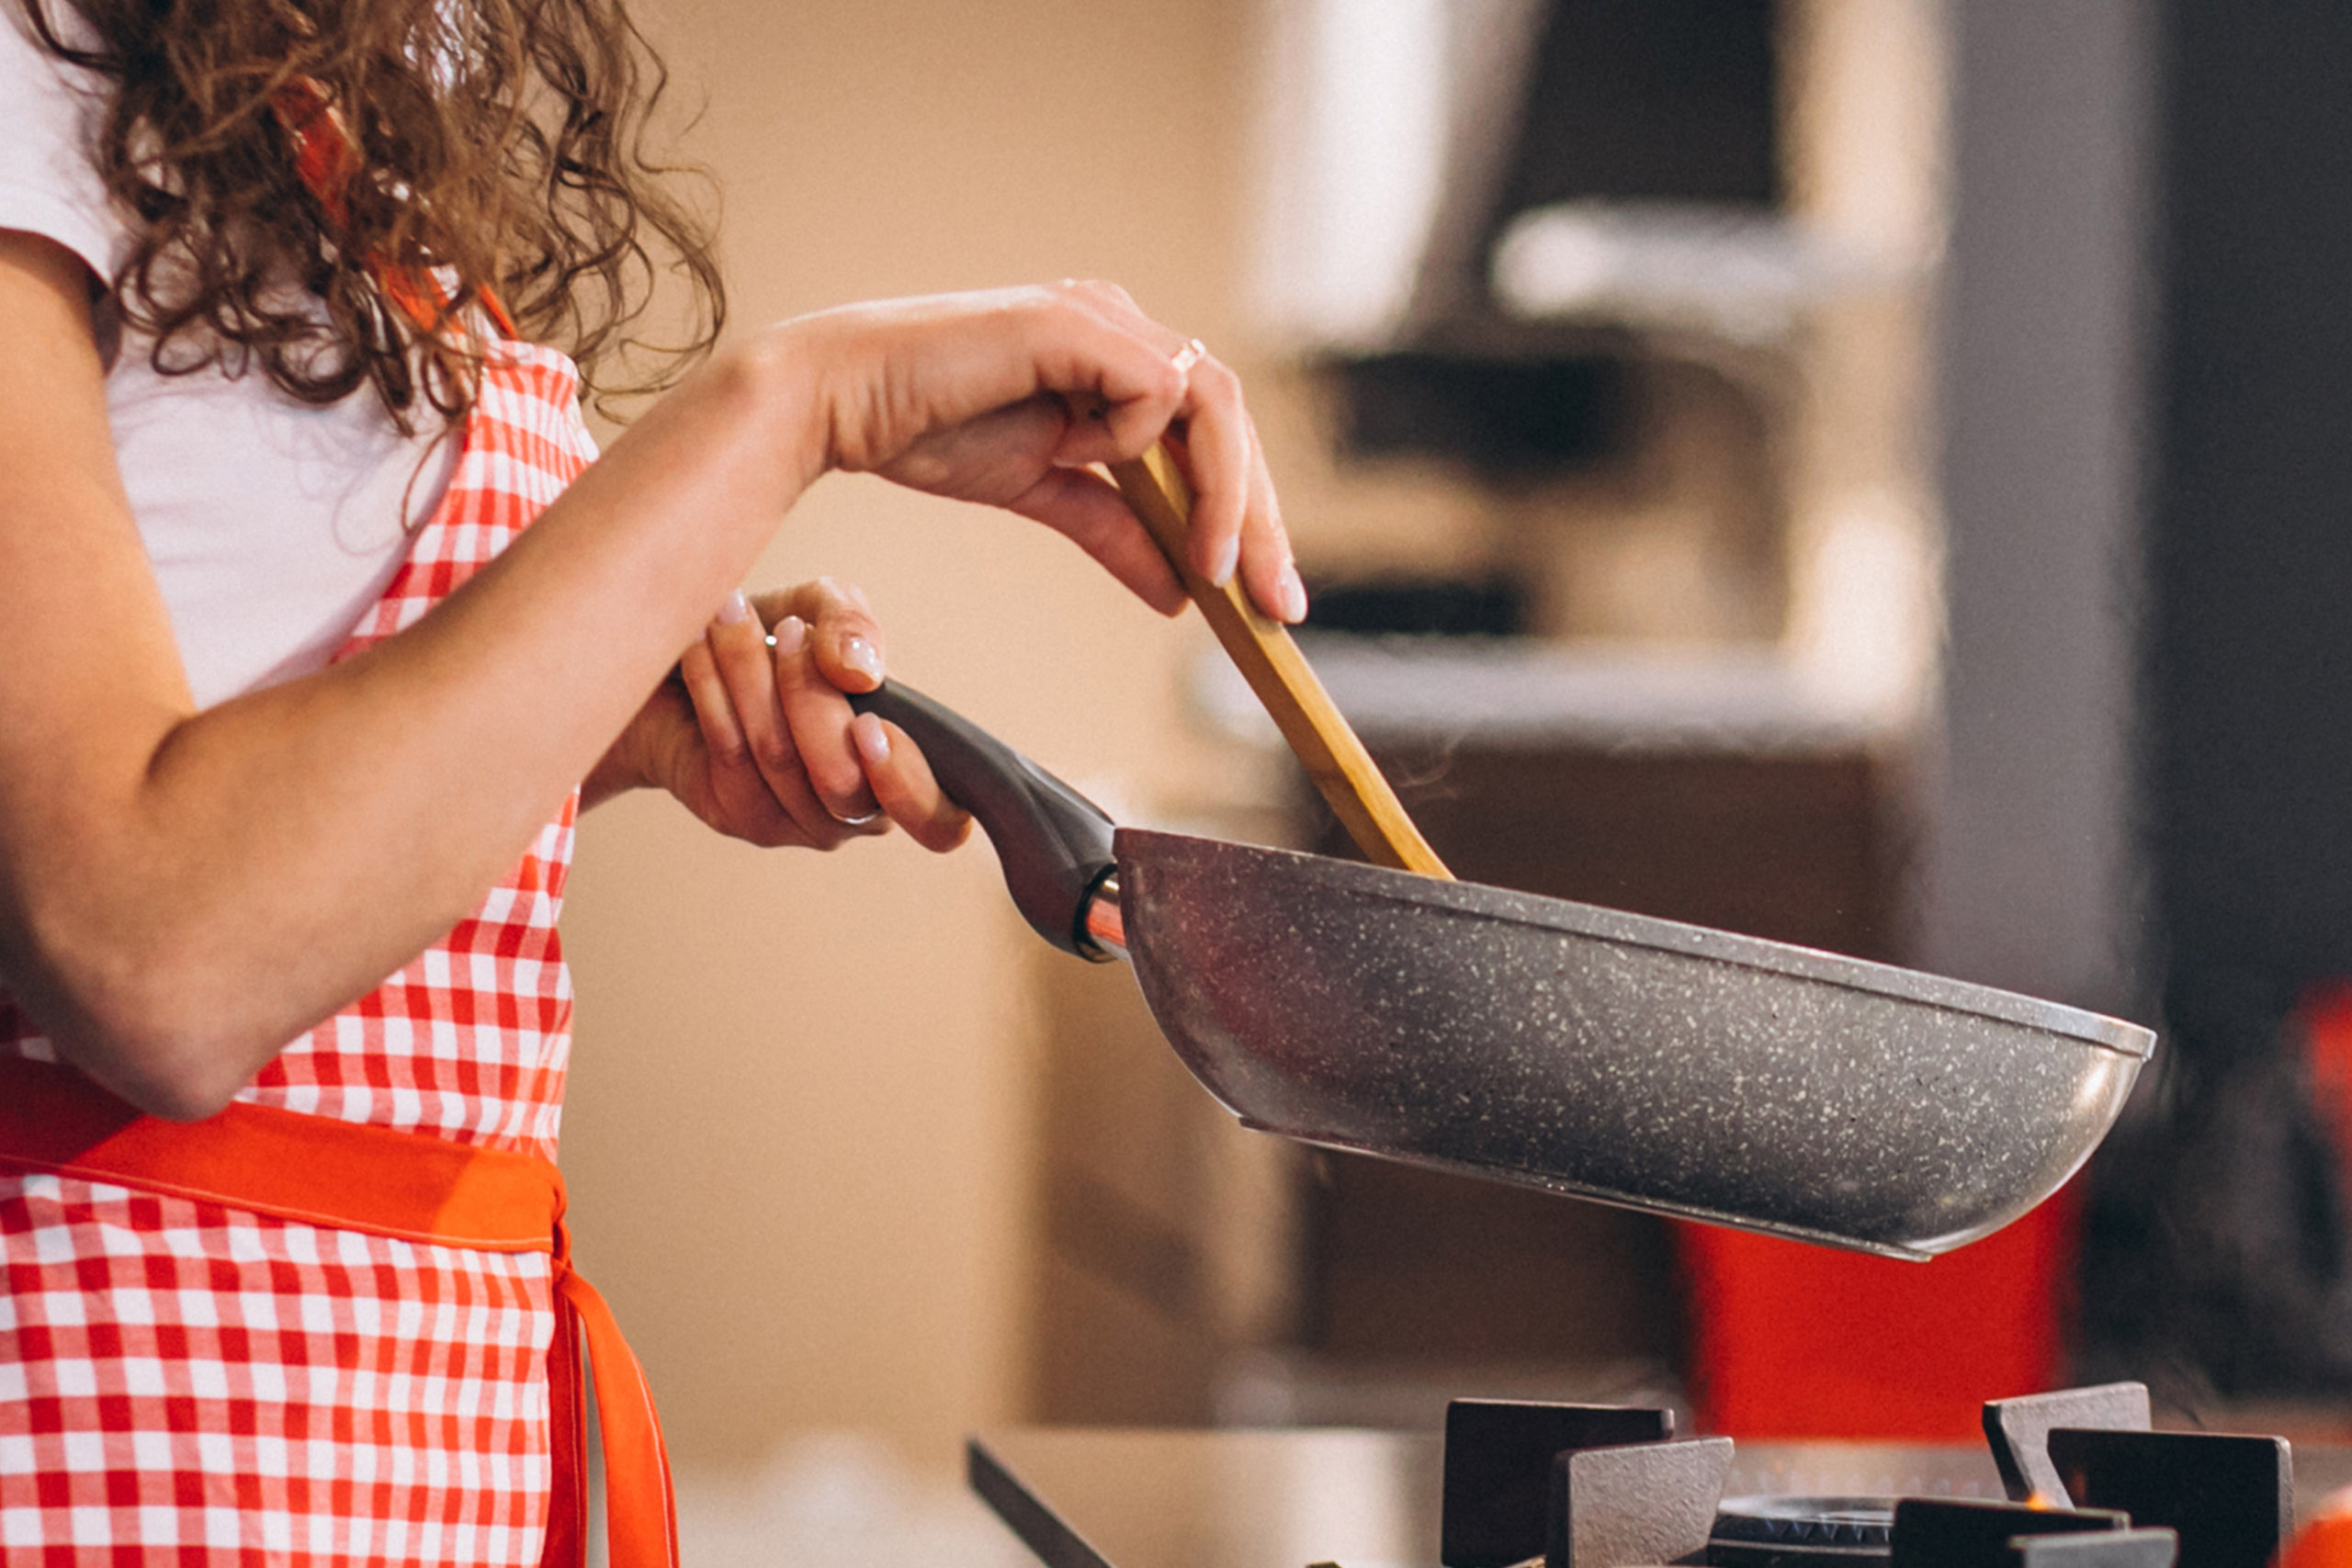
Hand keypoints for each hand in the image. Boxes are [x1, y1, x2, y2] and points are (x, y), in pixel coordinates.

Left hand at [590, 578, 970, 852]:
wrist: (673, 664)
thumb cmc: (767, 641)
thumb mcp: (820, 610)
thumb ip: (851, 624)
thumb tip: (860, 672)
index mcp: (902, 769)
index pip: (940, 824)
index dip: (908, 785)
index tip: (869, 723)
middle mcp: (856, 812)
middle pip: (844, 783)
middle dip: (808, 694)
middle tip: (790, 631)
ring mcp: (796, 824)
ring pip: (781, 760)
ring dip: (750, 672)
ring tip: (731, 615)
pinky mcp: (738, 816)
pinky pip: (731, 753)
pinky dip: (714, 686)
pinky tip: (700, 645)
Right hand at [779, 280, 1306, 623]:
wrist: (844, 401)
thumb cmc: (931, 429)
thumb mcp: (1047, 495)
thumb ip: (1116, 534)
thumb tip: (1181, 595)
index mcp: (1121, 361)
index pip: (1215, 439)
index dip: (1251, 517)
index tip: (1268, 602)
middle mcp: (1123, 329)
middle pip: (1230, 422)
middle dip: (1261, 522)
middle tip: (1274, 606)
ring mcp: (1102, 318)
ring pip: (1211, 403)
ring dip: (1224, 496)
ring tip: (1215, 570)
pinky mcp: (1075, 321)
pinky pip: (1151, 390)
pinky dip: (1128, 442)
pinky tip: (1071, 456)